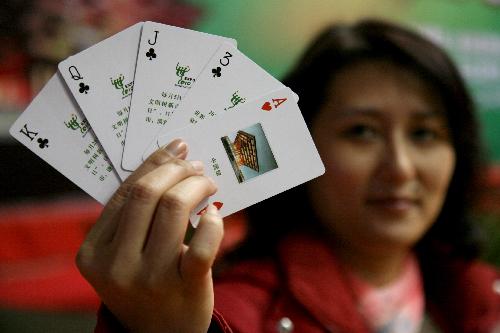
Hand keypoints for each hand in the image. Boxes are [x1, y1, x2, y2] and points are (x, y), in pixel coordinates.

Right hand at [76, 139, 223, 332]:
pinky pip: (203, 243)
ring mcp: (150, 278)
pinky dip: (213, 222)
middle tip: (195, 166)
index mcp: (94, 252)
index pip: (125, 193)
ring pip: (174, 209)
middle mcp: (117, 265)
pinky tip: (215, 215)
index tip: (175, 149)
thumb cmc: (144, 287)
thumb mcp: (122, 257)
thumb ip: (132, 219)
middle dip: (176, 170)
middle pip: (148, 195)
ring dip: (196, 187)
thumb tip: (166, 165)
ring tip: (207, 183)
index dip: (153, 165)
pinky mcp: (185, 287)